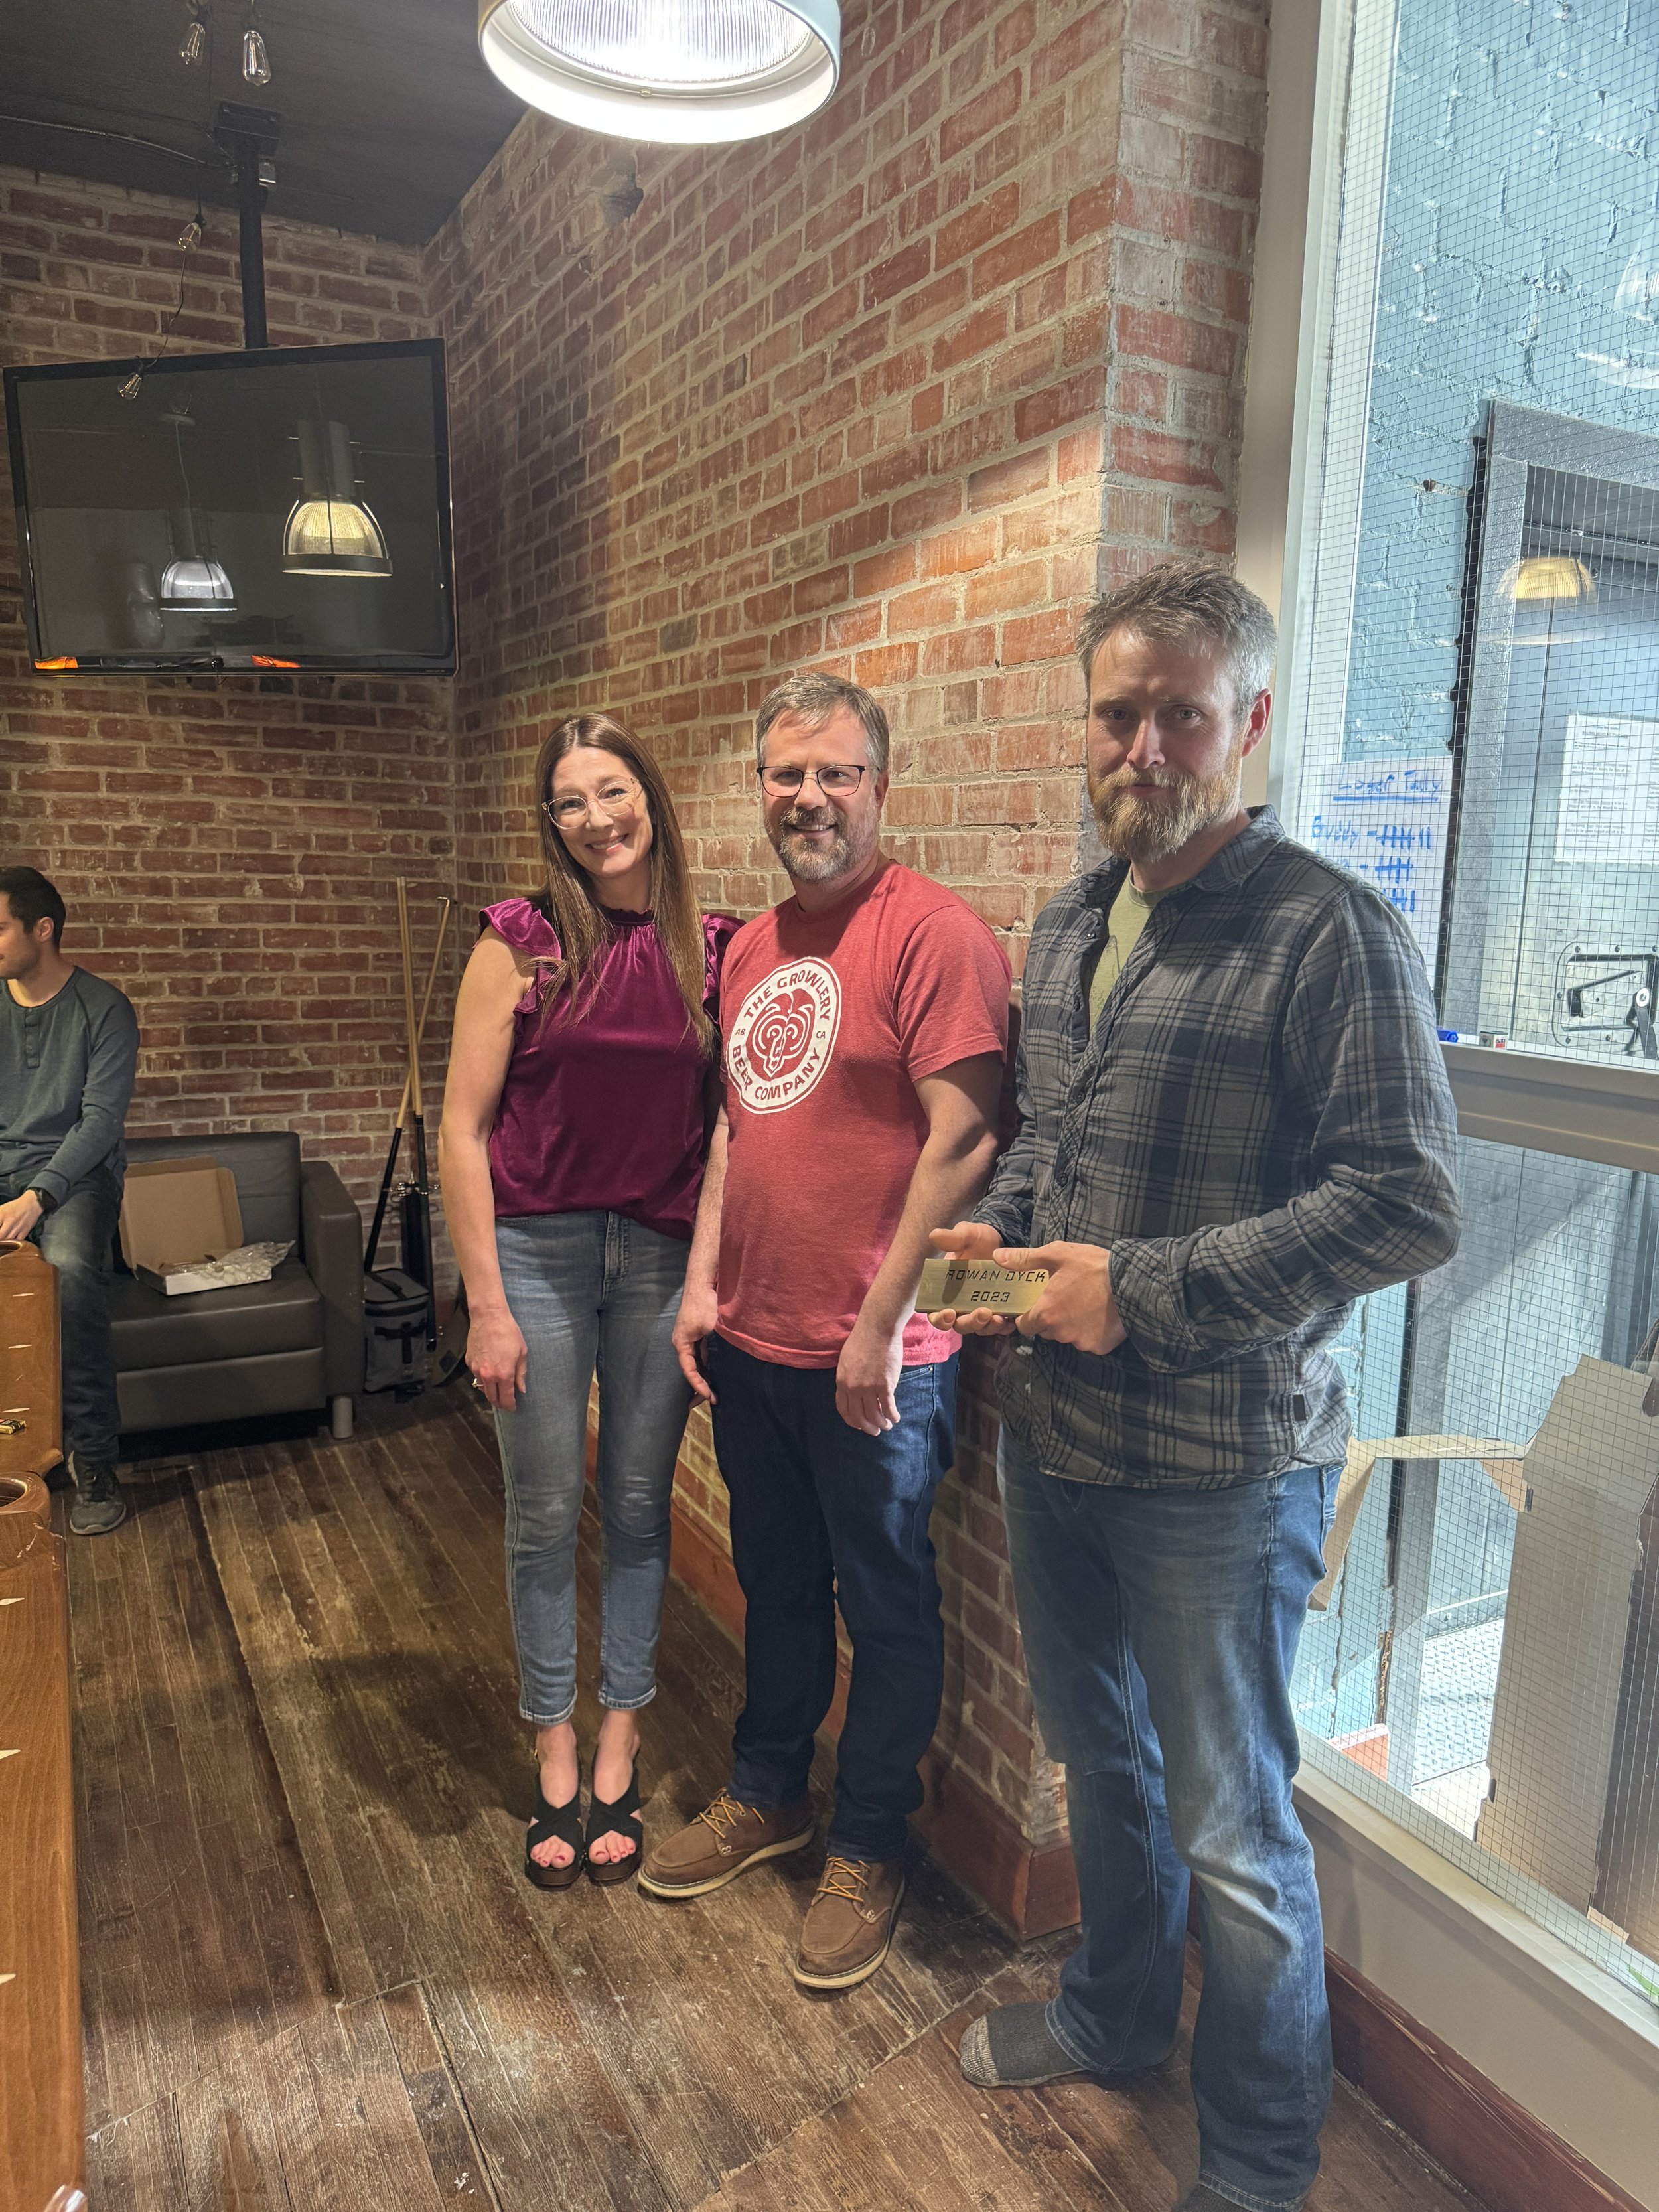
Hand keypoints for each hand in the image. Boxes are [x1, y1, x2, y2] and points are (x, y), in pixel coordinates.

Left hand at [0, 1191, 43, 1243]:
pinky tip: (11, 1243)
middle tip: (1, 1239)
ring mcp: (18, 1226)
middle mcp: (10, 1221)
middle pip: (0, 1236)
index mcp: (1, 1215)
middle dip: (0, 1239)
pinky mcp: (25, 1231)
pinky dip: (13, 1243)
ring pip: (8, 1240)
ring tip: (4, 1242)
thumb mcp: (0, 1210)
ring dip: (5, 1243)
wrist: (31, 1204)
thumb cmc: (14, 1207)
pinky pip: (18, 1241)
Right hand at [466, 1307, 528, 1409]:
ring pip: (483, 1388)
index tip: (513, 1407)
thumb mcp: (522, 1353)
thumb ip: (521, 1374)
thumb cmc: (508, 1332)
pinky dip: (483, 1378)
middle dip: (499, 1402)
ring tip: (498, 1387)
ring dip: (490, 1391)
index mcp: (503, 1374)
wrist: (488, 1317)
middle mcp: (488, 1375)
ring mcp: (476, 1369)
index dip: (510, 1406)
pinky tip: (489, 1371)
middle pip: (492, 1398)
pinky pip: (476, 1376)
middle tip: (505, 1401)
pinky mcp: (469, 1362)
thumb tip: (521, 1389)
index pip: (506, 1398)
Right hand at [672, 1276, 720, 1403]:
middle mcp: (684, 1342)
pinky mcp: (699, 1332)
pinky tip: (718, 1371)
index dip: (698, 1385)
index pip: (689, 1370)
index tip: (709, 1396)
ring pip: (698, 1361)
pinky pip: (703, 1352)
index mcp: (681, 1343)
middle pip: (692, 1368)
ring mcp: (691, 1337)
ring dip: (706, 1374)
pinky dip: (710, 1363)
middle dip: (700, 1385)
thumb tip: (721, 1364)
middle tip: (712, 1400)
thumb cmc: (704, 1304)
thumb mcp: (710, 1329)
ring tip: (715, 1391)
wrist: (704, 1281)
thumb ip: (713, 1347)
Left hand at [836, 1312, 903, 1434]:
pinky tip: (895, 1418)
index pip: (844, 1409)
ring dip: (881, 1424)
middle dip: (867, 1427)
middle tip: (874, 1431)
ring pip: (874, 1415)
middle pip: (859, 1417)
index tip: (859, 1424)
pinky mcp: (885, 1385)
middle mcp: (853, 1388)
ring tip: (887, 1425)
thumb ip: (848, 1378)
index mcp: (842, 1381)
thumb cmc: (863, 1340)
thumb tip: (855, 1392)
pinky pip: (888, 1407)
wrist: (877, 1329)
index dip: (852, 1421)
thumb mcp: (847, 1360)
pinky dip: (892, 1416)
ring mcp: (869, 1387)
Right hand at [924, 1220, 1015, 1335]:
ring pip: (980, 1328)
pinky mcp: (999, 1311)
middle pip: (960, 1324)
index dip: (939, 1319)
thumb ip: (953, 1238)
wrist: (1003, 1242)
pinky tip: (1009, 1320)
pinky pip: (1000, 1326)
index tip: (948, 1313)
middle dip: (970, 1323)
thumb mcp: (967, 1235)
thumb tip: (934, 1236)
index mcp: (945, 1291)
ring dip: (987, 1327)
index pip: (936, 1313)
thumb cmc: (978, 1239)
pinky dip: (1004, 1326)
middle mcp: (961, 1305)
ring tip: (998, 1317)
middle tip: (983, 1313)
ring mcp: (980, 1310)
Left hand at [999, 1241, 1125, 1355]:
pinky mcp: (1099, 1346)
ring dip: (1071, 1324)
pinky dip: (1091, 1331)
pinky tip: (1099, 1314)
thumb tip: (997, 1258)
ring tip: (1085, 1303)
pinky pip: (1088, 1341)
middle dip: (1051, 1318)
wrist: (1133, 1282)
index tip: (1038, 1304)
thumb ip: (1025, 1260)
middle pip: (1046, 1331)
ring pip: (1067, 1336)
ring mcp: (1081, 1341)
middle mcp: (1060, 1332)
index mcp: (1046, 1312)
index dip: (1028, 1315)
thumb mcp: (1058, 1255)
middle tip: (1065, 1298)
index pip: (1025, 1325)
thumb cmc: (1094, 1266)